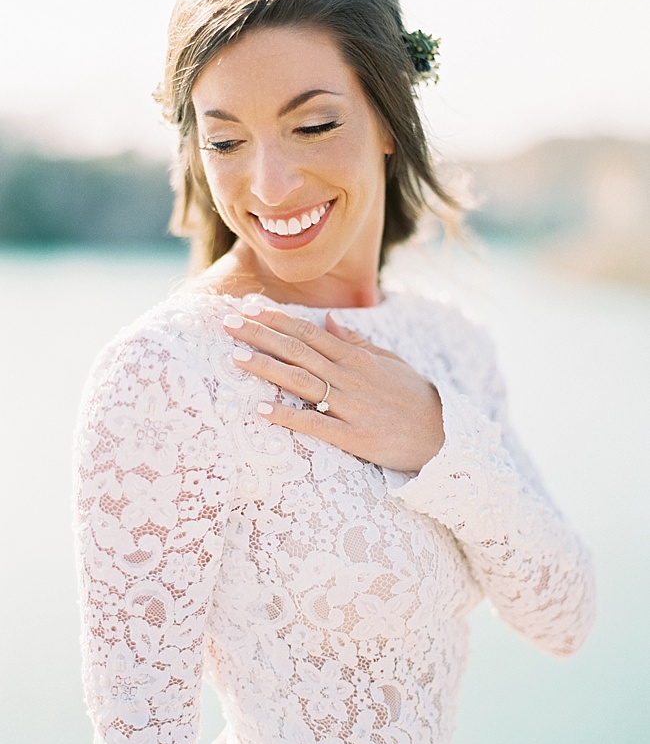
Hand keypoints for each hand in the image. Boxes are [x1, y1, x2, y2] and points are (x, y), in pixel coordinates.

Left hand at [223, 305, 444, 471]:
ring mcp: (350, 406)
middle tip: (227, 323)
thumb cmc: (414, 396)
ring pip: (301, 381)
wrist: (442, 434)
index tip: (249, 307)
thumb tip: (329, 321)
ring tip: (236, 358)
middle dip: (260, 335)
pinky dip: (287, 416)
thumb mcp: (390, 361)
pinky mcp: (352, 436)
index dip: (277, 319)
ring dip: (267, 368)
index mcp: (356, 356)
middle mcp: (349, 376)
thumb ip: (357, 341)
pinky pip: (314, 424)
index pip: (308, 331)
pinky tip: (262, 409)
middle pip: (297, 350)